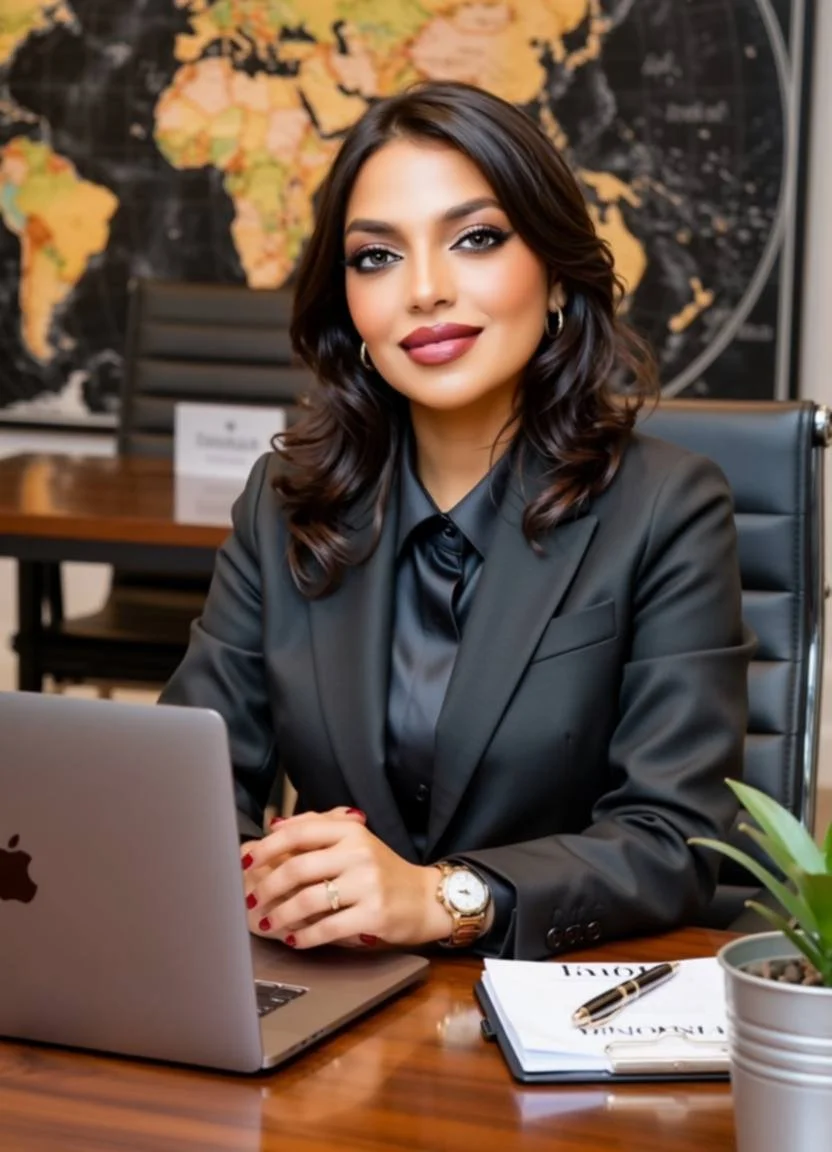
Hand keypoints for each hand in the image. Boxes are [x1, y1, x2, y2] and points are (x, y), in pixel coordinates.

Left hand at [240, 809, 454, 948]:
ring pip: (308, 900)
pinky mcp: (373, 914)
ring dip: (281, 915)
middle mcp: (358, 852)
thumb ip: (319, 829)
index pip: (298, 832)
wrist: (424, 898)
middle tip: (251, 901)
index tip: (245, 861)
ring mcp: (367, 883)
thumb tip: (275, 827)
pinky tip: (294, 940)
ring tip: (268, 924)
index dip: (266, 847)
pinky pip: (327, 927)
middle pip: (297, 867)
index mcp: (350, 830)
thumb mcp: (355, 841)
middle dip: (266, 887)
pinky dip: (304, 936)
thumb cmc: (381, 870)